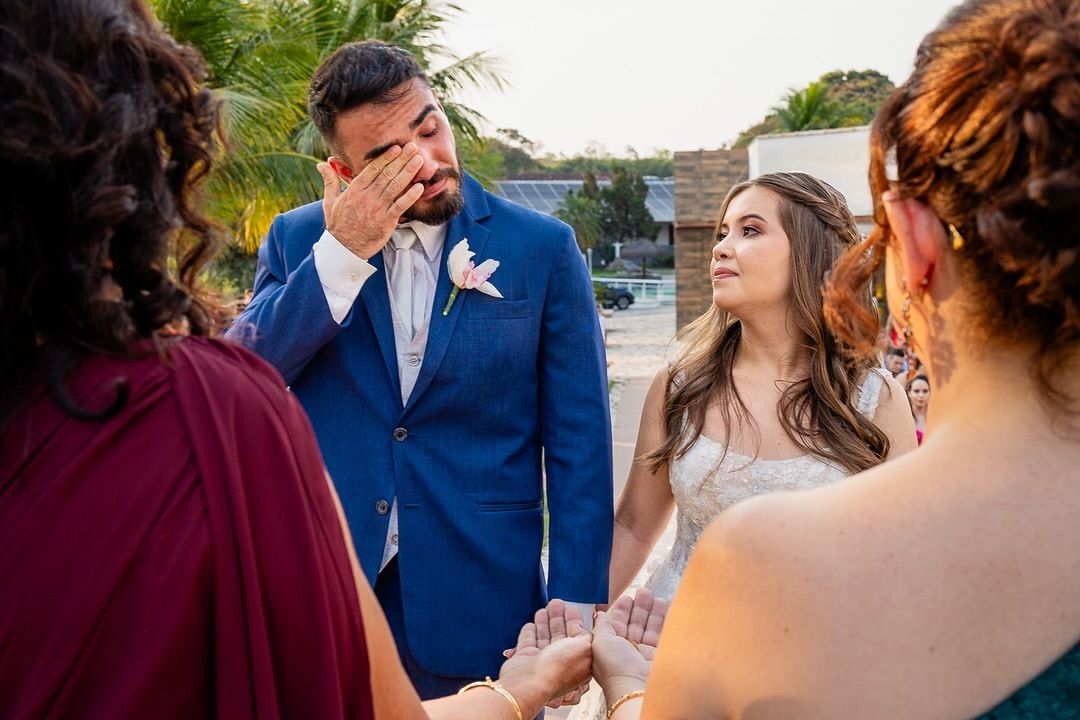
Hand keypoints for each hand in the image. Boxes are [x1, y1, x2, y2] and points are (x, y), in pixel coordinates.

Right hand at [315, 143, 425, 259]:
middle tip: (413, 147)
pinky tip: (419, 186)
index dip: (386, 157)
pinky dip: (410, 196)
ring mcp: (377, 209)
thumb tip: (321, 164)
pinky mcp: (386, 222)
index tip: (396, 148)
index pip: (373, 169)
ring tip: (419, 160)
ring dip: (408, 172)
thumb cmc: (338, 224)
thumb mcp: (330, 201)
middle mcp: (367, 197)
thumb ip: (330, 181)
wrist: (344, 248)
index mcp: (354, 190)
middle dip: (401, 159)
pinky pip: (400, 206)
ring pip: (395, 186)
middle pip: (387, 174)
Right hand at [501, 599, 592, 707]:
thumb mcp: (584, 647)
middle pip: (560, 635)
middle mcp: (560, 662)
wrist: (529, 683)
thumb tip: (589, 629)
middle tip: (556, 602)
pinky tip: (531, 623)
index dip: (574, 621)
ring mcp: (541, 662)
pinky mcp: (525, 659)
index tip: (571, 608)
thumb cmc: (559, 667)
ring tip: (543, 608)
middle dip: (558, 618)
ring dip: (544, 622)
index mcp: (578, 661)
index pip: (577, 637)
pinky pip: (528, 642)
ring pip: (544, 637)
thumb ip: (588, 636)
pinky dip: (530, 632)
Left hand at [592, 587, 665, 700]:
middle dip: (638, 607)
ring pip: (648, 627)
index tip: (627, 598)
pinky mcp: (658, 655)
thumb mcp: (600, 642)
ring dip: (651, 611)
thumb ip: (602, 625)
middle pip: (633, 623)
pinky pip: (661, 634)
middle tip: (644, 591)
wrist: (635, 687)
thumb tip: (599, 614)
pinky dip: (663, 621)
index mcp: (610, 647)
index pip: (616, 623)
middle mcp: (627, 650)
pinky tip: (664, 608)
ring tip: (655, 597)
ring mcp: (643, 653)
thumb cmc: (615, 667)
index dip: (621, 610)